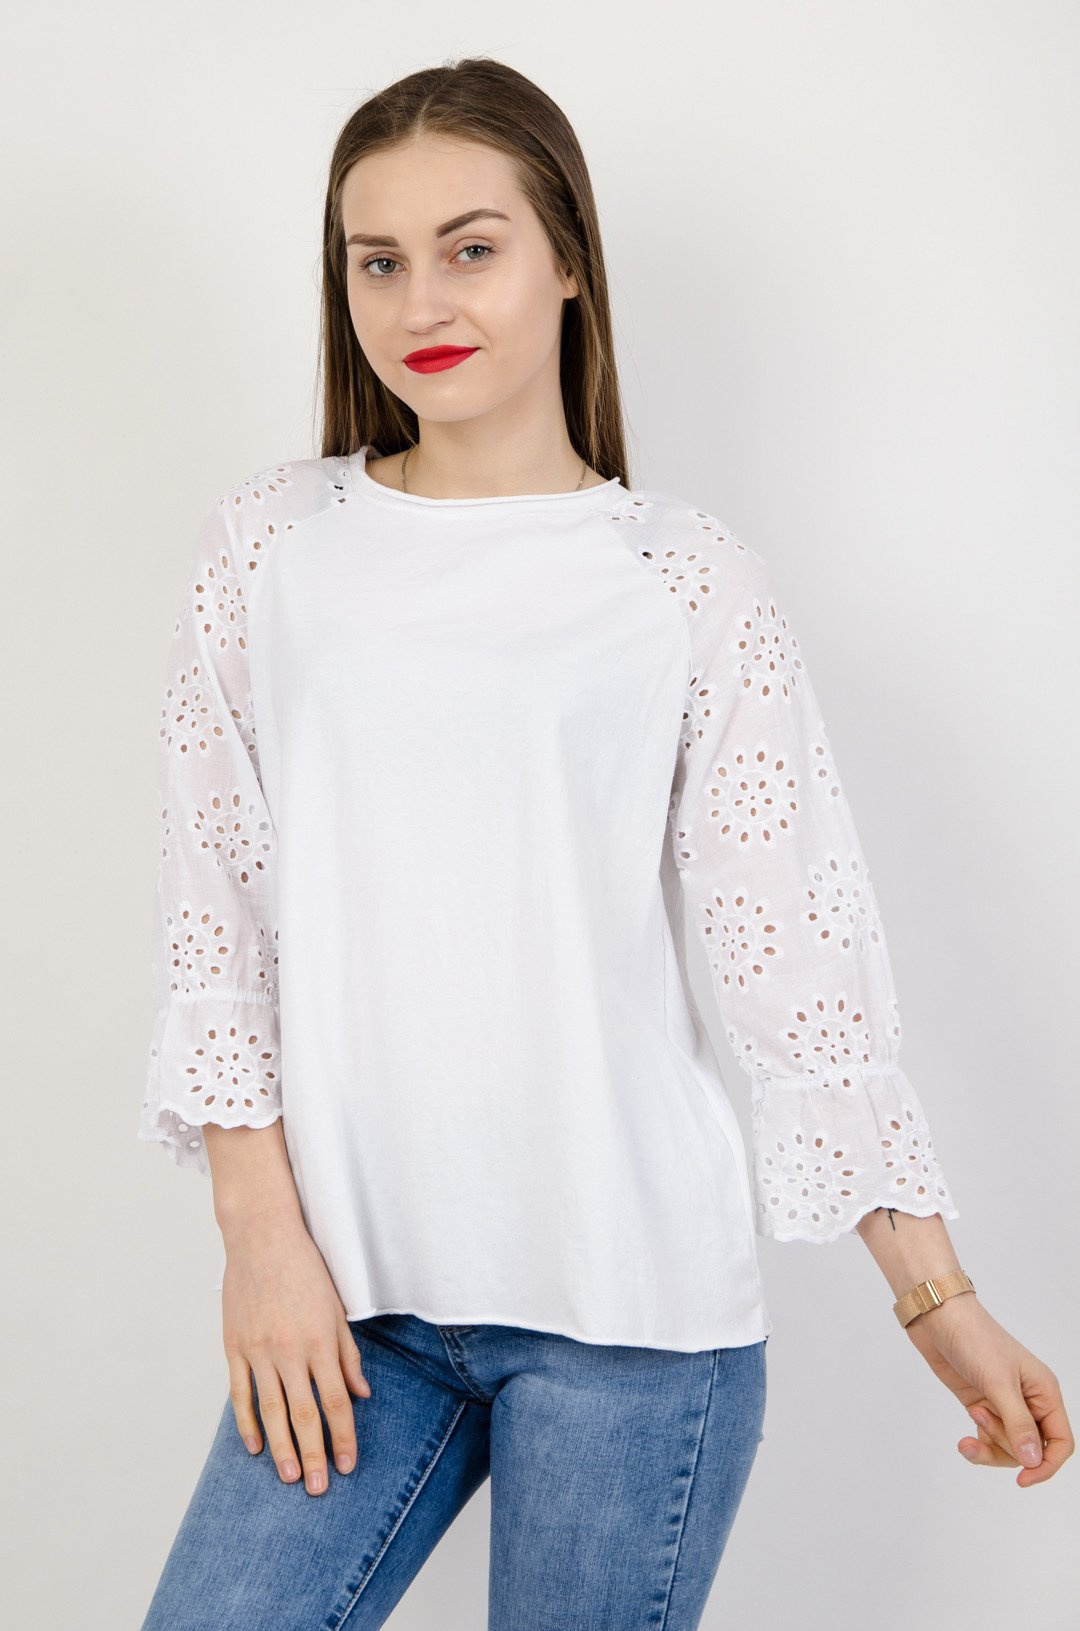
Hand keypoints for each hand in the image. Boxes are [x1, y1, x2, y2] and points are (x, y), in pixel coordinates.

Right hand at [220, 1212, 371, 1495]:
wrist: (262, 1237)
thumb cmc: (306, 1270)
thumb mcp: (337, 1308)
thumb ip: (348, 1353)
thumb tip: (362, 1395)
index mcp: (319, 1340)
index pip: (334, 1401)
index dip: (342, 1436)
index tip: (347, 1465)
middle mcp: (288, 1350)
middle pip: (303, 1413)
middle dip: (313, 1454)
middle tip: (317, 1488)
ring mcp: (257, 1350)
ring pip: (270, 1411)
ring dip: (281, 1448)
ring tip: (289, 1478)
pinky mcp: (234, 1346)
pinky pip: (240, 1394)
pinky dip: (247, 1423)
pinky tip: (256, 1448)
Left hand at [903, 1293, 1072, 1485]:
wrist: (939, 1320)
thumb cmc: (975, 1341)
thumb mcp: (999, 1383)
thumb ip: (1018, 1424)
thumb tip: (1033, 1461)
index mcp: (1044, 1392)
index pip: (1060, 1442)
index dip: (1046, 1465)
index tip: (1023, 1479)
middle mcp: (1029, 1401)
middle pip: (1031, 1449)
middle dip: (1005, 1442)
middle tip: (980, 1414)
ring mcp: (1004, 1405)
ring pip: (1008, 1448)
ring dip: (989, 1443)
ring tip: (972, 1416)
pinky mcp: (982, 1406)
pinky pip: (988, 1440)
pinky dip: (977, 1445)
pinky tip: (964, 1442)